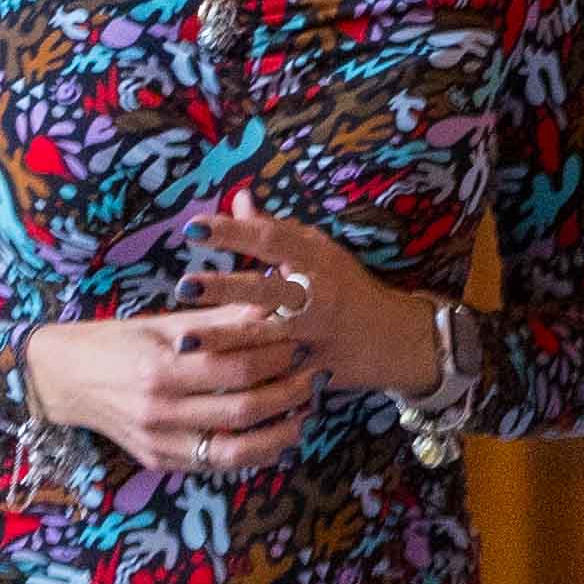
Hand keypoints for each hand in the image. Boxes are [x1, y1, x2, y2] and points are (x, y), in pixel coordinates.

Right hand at [18, 289, 322, 476]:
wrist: (63, 377)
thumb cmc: (119, 340)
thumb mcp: (166, 321)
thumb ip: (221, 319)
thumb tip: (277, 300)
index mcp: (161, 367)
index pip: (239, 368)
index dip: (279, 357)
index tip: (303, 342)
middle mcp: (159, 409)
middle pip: (244, 409)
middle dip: (291, 392)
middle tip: (318, 374)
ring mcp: (157, 440)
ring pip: (236, 448)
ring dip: (282, 430)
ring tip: (307, 410)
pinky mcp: (158, 460)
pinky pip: (216, 465)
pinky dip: (254, 454)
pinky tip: (279, 435)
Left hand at [192, 201, 443, 398]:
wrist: (400, 338)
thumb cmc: (349, 289)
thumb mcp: (319, 253)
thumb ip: (275, 230)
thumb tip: (238, 198)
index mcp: (317, 260)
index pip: (271, 240)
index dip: (233, 233)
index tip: (193, 228)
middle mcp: (320, 295)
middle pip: (269, 290)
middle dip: (227, 289)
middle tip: (184, 286)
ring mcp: (319, 335)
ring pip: (268, 338)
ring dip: (225, 340)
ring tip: (183, 341)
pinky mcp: (318, 369)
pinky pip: (278, 376)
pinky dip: (247, 381)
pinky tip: (212, 385)